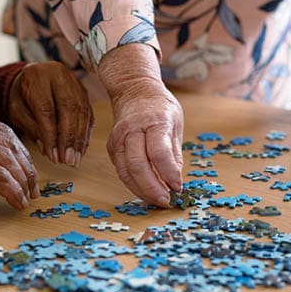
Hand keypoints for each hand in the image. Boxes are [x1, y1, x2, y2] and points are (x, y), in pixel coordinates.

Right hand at [0, 103, 37, 208]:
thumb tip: (8, 162)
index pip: (3, 131)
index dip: (21, 153)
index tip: (29, 171)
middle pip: (8, 143)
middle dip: (26, 168)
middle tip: (33, 188)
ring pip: (5, 159)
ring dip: (21, 181)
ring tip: (26, 197)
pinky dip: (11, 190)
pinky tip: (16, 201)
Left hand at [8, 61, 92, 166]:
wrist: (33, 76)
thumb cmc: (22, 96)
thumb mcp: (17, 111)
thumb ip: (31, 128)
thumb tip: (48, 150)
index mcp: (36, 76)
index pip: (46, 109)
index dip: (51, 135)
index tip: (53, 156)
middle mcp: (58, 74)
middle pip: (68, 109)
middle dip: (69, 139)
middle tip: (68, 161)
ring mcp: (74, 81)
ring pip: (81, 111)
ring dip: (79, 139)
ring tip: (75, 159)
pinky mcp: (84, 90)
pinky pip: (88, 113)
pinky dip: (85, 133)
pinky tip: (81, 149)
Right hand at [107, 80, 183, 207]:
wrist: (133, 90)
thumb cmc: (159, 106)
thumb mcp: (175, 123)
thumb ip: (174, 153)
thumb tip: (175, 182)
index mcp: (154, 121)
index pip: (158, 152)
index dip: (168, 174)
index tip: (178, 188)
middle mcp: (132, 129)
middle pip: (138, 165)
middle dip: (152, 188)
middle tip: (165, 201)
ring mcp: (119, 138)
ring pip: (125, 171)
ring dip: (141, 191)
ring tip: (156, 201)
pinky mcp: (112, 147)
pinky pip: (121, 170)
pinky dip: (133, 184)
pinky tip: (145, 191)